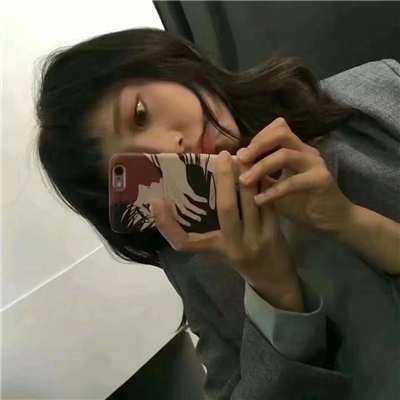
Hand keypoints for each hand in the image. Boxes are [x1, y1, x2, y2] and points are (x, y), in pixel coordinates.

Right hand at [150, 151, 303, 311]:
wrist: (274, 279)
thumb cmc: (241, 259)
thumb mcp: (220, 248)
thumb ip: (207, 227)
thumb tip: (192, 193)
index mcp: (215, 250)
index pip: (185, 242)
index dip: (167, 226)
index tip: (156, 202)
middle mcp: (234, 245)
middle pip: (225, 209)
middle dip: (223, 179)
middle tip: (221, 156)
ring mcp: (256, 238)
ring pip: (250, 201)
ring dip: (246, 175)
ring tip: (241, 157)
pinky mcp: (275, 231)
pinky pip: (267, 201)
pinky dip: (262, 183)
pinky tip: (258, 169)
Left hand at [237, 117, 353, 235]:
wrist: (332, 220)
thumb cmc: (302, 203)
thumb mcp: (275, 187)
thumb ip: (261, 176)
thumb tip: (236, 164)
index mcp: (296, 149)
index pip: (277, 128)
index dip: (257, 137)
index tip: (240, 155)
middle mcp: (306, 152)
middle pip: (281, 133)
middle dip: (257, 144)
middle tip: (241, 160)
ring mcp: (315, 164)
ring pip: (285, 155)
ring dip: (261, 167)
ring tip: (244, 181)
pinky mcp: (320, 180)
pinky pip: (293, 182)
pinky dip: (273, 191)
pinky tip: (259, 200)